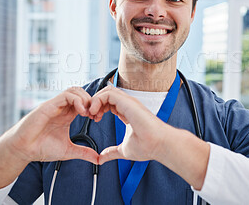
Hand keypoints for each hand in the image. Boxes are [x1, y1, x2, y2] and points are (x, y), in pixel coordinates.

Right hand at [6, 86, 97, 162]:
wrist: (24, 150)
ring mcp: (55, 105)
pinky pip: (66, 95)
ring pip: (74, 90)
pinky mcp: (48, 106)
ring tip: (88, 113)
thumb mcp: (68, 151)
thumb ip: (83, 152)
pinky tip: (81, 111)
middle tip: (94, 114)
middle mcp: (61, 108)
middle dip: (91, 101)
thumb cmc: (41, 148)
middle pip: (80, 92)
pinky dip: (77, 100)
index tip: (97, 118)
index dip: (93, 107)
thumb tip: (98, 158)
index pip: (83, 102)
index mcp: (67, 115)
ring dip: (85, 98)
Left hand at [89, 85, 209, 189]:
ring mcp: (128, 102)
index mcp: (128, 112)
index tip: (94, 120)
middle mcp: (128, 105)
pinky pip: (108, 93)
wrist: (159, 145)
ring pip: (106, 91)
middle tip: (90, 116)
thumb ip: (112, 152)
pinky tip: (95, 113)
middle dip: (95, 103)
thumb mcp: (124, 150)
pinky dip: (98, 100)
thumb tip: (102, 158)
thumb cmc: (148, 146)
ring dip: (95, 101)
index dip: (99, 108)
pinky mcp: (127, 102)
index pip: (110, 102)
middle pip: (106, 94)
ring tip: (91, 114)